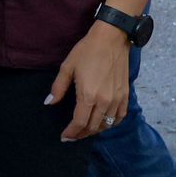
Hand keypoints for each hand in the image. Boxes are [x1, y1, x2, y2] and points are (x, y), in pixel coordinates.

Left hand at [46, 22, 130, 140]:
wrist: (111, 39)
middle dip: (81, 134)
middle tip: (72, 136)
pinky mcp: (126, 95)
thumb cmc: (87, 51)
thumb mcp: (67, 67)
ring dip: (95, 130)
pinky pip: (120, 117)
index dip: (71, 132)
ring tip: (85, 131)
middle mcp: (104, 101)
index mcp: (88, 95)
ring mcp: (117, 99)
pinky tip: (103, 123)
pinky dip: (111, 124)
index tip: (64, 137)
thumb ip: (58, 88)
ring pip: (107, 124)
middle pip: (93, 126)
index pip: (79, 122)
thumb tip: (49, 103)